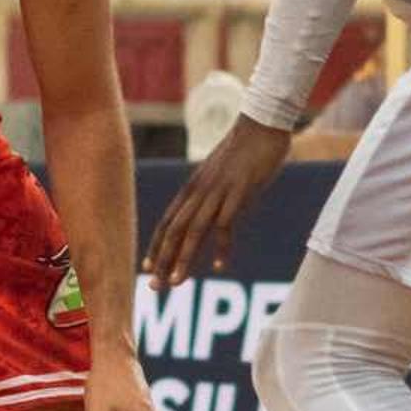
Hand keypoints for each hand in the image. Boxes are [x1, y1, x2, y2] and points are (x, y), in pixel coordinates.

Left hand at [143, 115, 289, 285]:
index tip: (148, 269)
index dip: (156, 247)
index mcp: (193, 187)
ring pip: (194, 230)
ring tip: (176, 282)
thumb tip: (215, 210)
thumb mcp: (223, 173)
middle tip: (155, 287)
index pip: (168, 222)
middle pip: (175, 230)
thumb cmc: (246, 149)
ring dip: (183, 258)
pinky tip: (218, 266)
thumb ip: (215, 192)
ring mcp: (218, 191)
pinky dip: (221, 247)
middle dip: (162, 260)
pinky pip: (226, 224)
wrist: (262, 124)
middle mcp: (199, 191)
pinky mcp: (239, 192)